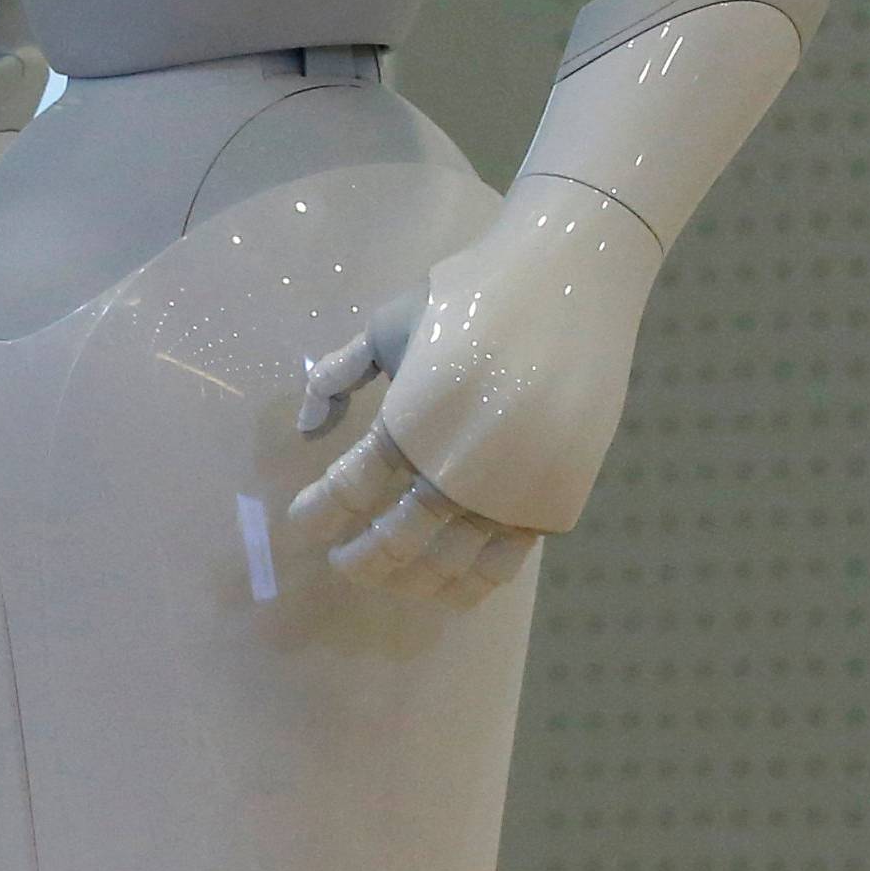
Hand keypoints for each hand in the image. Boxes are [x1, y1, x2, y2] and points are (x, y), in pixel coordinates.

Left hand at [289, 176, 662, 605]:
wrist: (567, 287)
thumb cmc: (467, 298)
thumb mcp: (386, 324)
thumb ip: (338, 375)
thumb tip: (309, 430)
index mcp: (410, 423)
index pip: (349, 490)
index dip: (319, 513)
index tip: (302, 524)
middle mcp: (459, 473)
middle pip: (396, 542)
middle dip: (360, 560)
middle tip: (343, 562)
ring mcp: (512, 496)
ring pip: (451, 567)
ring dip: (411, 581)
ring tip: (390, 577)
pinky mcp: (556, 504)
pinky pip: (504, 562)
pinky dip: (470, 583)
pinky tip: (448, 581)